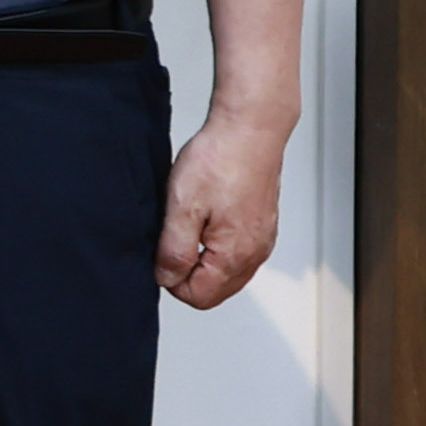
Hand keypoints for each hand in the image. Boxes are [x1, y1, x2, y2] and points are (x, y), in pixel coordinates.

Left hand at [159, 109, 289, 307]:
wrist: (251, 129)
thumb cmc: (220, 160)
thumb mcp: (182, 208)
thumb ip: (174, 251)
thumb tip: (167, 279)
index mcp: (235, 255)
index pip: (199, 297)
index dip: (172, 281)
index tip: (162, 254)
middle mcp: (255, 254)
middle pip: (215, 291)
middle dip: (188, 276)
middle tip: (172, 241)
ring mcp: (262, 240)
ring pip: (227, 274)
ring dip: (203, 262)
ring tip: (189, 227)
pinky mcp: (262, 225)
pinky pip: (238, 254)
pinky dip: (218, 248)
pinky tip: (206, 221)